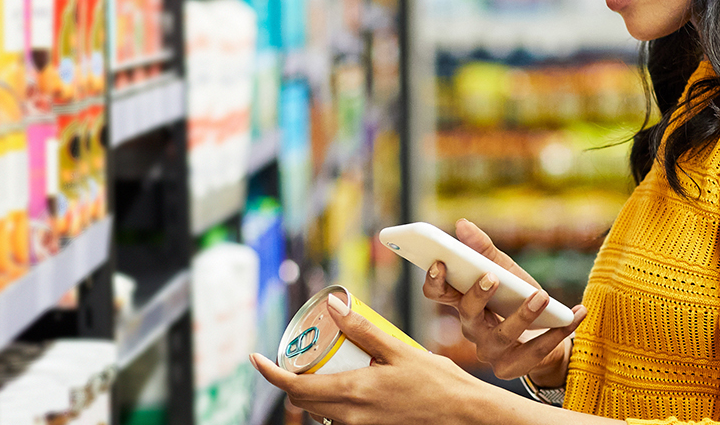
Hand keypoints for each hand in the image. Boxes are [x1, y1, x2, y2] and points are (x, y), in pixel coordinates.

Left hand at [251, 294, 499, 424]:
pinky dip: (331, 405)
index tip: (255, 358)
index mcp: (352, 392)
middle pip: (301, 401)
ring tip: (324, 367)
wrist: (465, 416)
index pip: (293, 386)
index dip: (268, 372)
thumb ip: (362, 329)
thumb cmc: (438, 382)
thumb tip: (331, 306)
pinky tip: (347, 386)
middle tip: (300, 355)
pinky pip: (338, 421)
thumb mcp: (397, 349)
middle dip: (291, 379)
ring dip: (311, 393)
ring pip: (318, 413)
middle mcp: (350, 416)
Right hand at [421, 219, 585, 383]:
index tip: (439, 262)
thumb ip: (485, 250)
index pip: (438, 293)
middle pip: (467, 314)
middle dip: (477, 296)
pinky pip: (535, 351)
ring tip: (542, 295)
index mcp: (464, 303)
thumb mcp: (507, 271)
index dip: (434, 281)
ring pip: (502, 335)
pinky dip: (558, 332)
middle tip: (491, 276)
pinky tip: (576, 313)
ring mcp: (490, 352)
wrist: (547, 334)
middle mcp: (472, 329)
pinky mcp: (512, 368)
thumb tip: (462, 224)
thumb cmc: (519, 300)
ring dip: (523, 315)